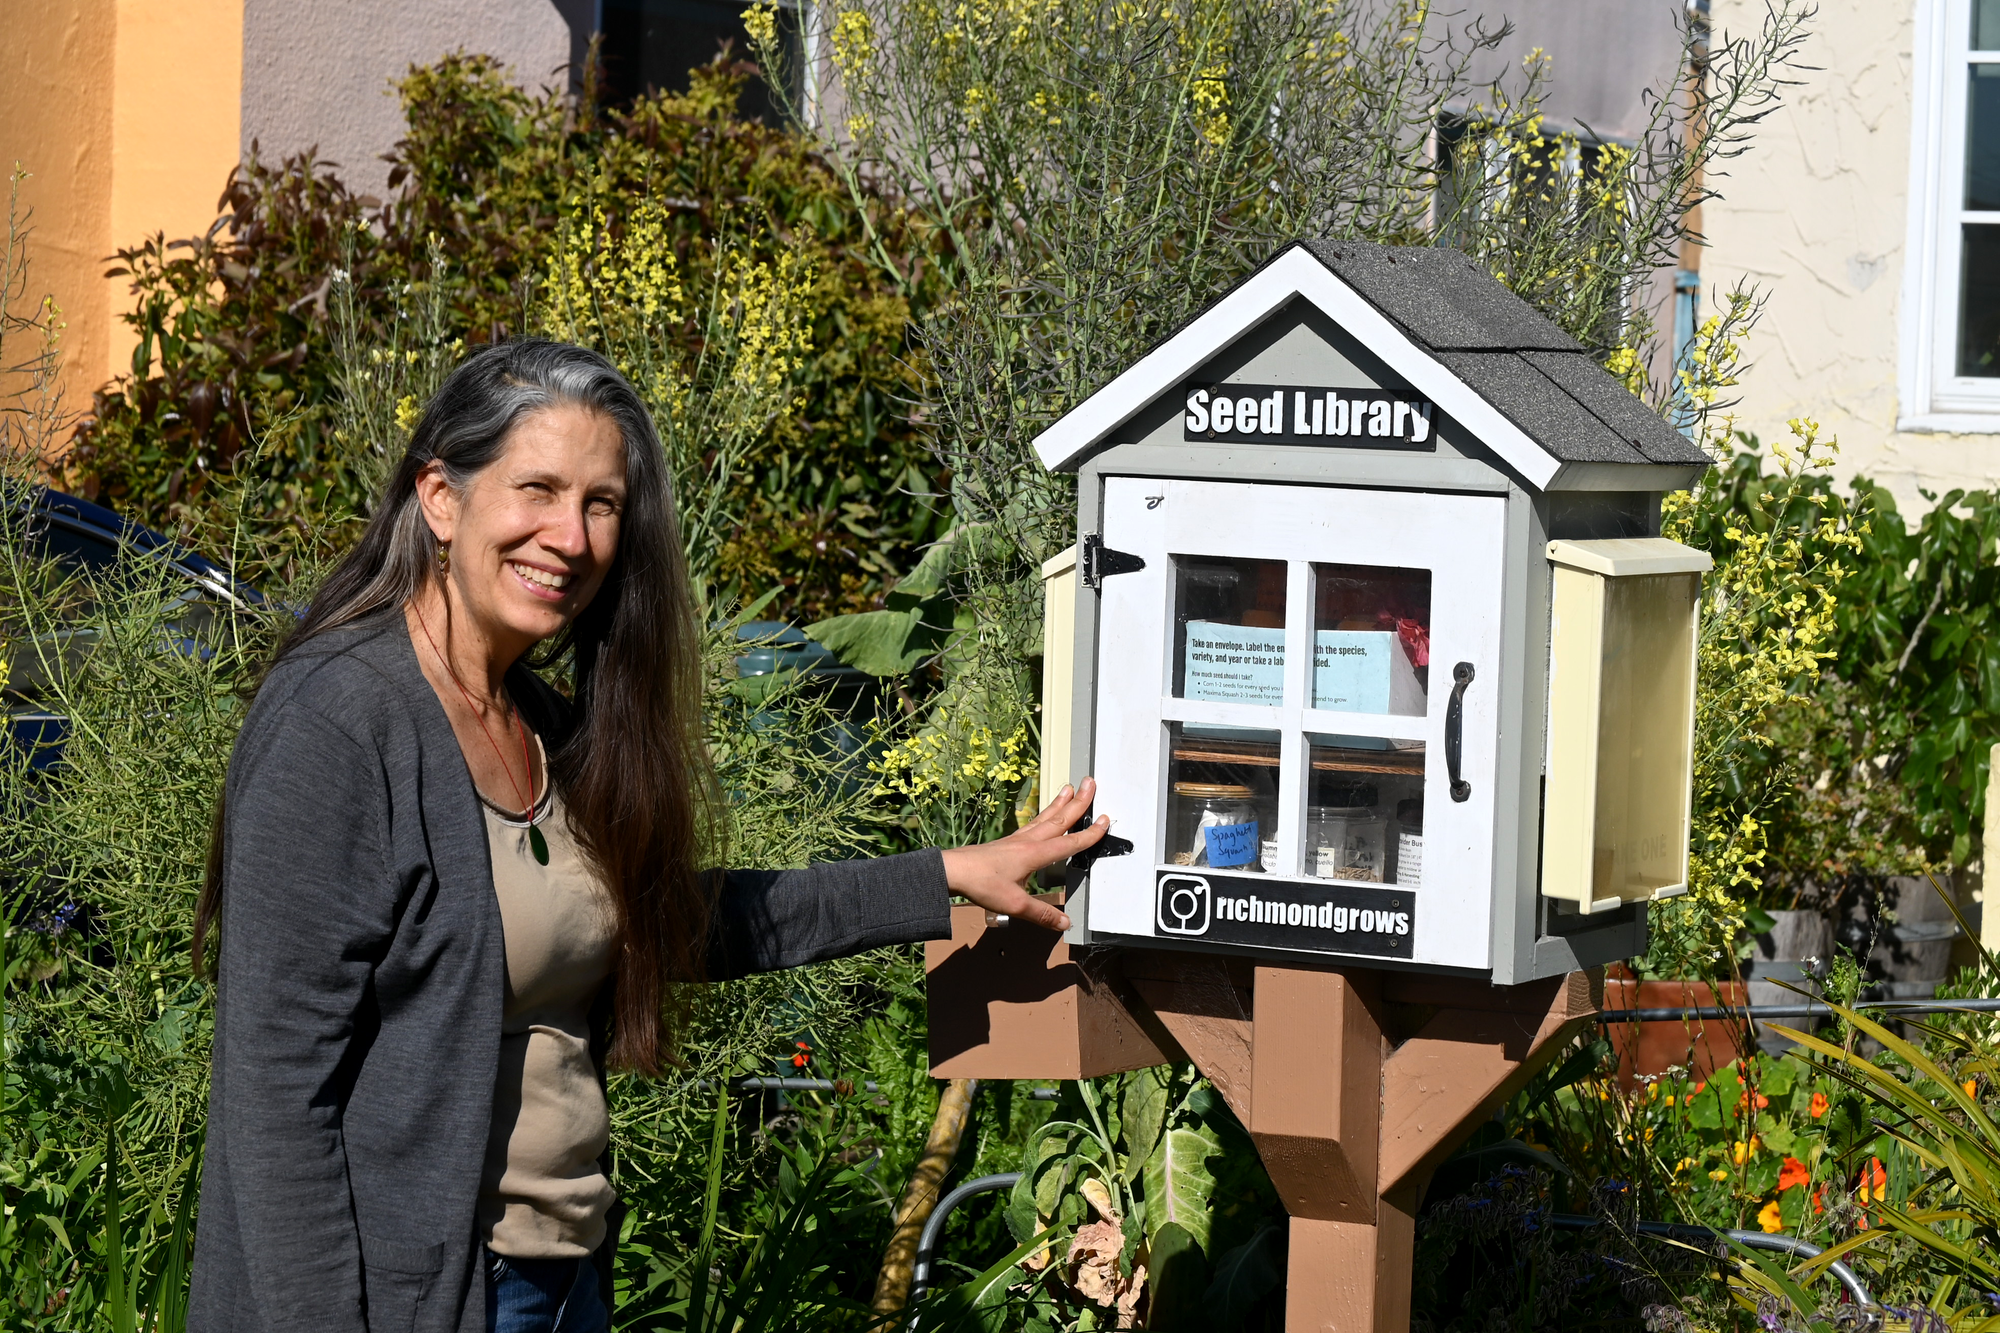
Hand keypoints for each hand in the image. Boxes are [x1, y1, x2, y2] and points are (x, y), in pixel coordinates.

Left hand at [938, 777, 1108, 931]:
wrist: (953, 871)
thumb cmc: (981, 884)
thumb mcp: (1016, 905)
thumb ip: (1042, 914)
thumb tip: (1064, 923)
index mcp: (1035, 854)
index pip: (1070, 842)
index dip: (1090, 833)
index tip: (1105, 821)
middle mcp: (1028, 841)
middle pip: (1060, 818)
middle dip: (1078, 801)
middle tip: (1090, 783)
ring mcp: (1017, 839)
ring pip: (1045, 817)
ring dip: (1060, 803)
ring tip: (1069, 788)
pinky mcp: (1007, 842)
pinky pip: (1032, 823)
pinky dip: (1043, 814)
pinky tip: (1043, 815)